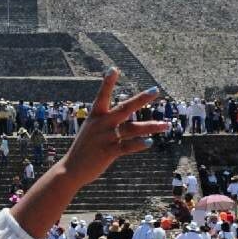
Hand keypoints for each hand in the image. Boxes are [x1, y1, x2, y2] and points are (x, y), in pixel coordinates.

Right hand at [56, 68, 167, 186]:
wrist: (71, 169)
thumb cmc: (83, 149)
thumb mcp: (91, 130)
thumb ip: (109, 123)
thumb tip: (128, 117)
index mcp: (95, 116)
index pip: (102, 95)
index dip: (107, 82)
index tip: (114, 69)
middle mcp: (101, 124)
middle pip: (124, 108)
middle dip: (141, 98)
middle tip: (155, 89)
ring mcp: (105, 138)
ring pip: (132, 129)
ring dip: (151, 126)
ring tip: (166, 125)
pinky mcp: (108, 152)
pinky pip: (127, 146)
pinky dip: (139, 144)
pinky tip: (150, 142)